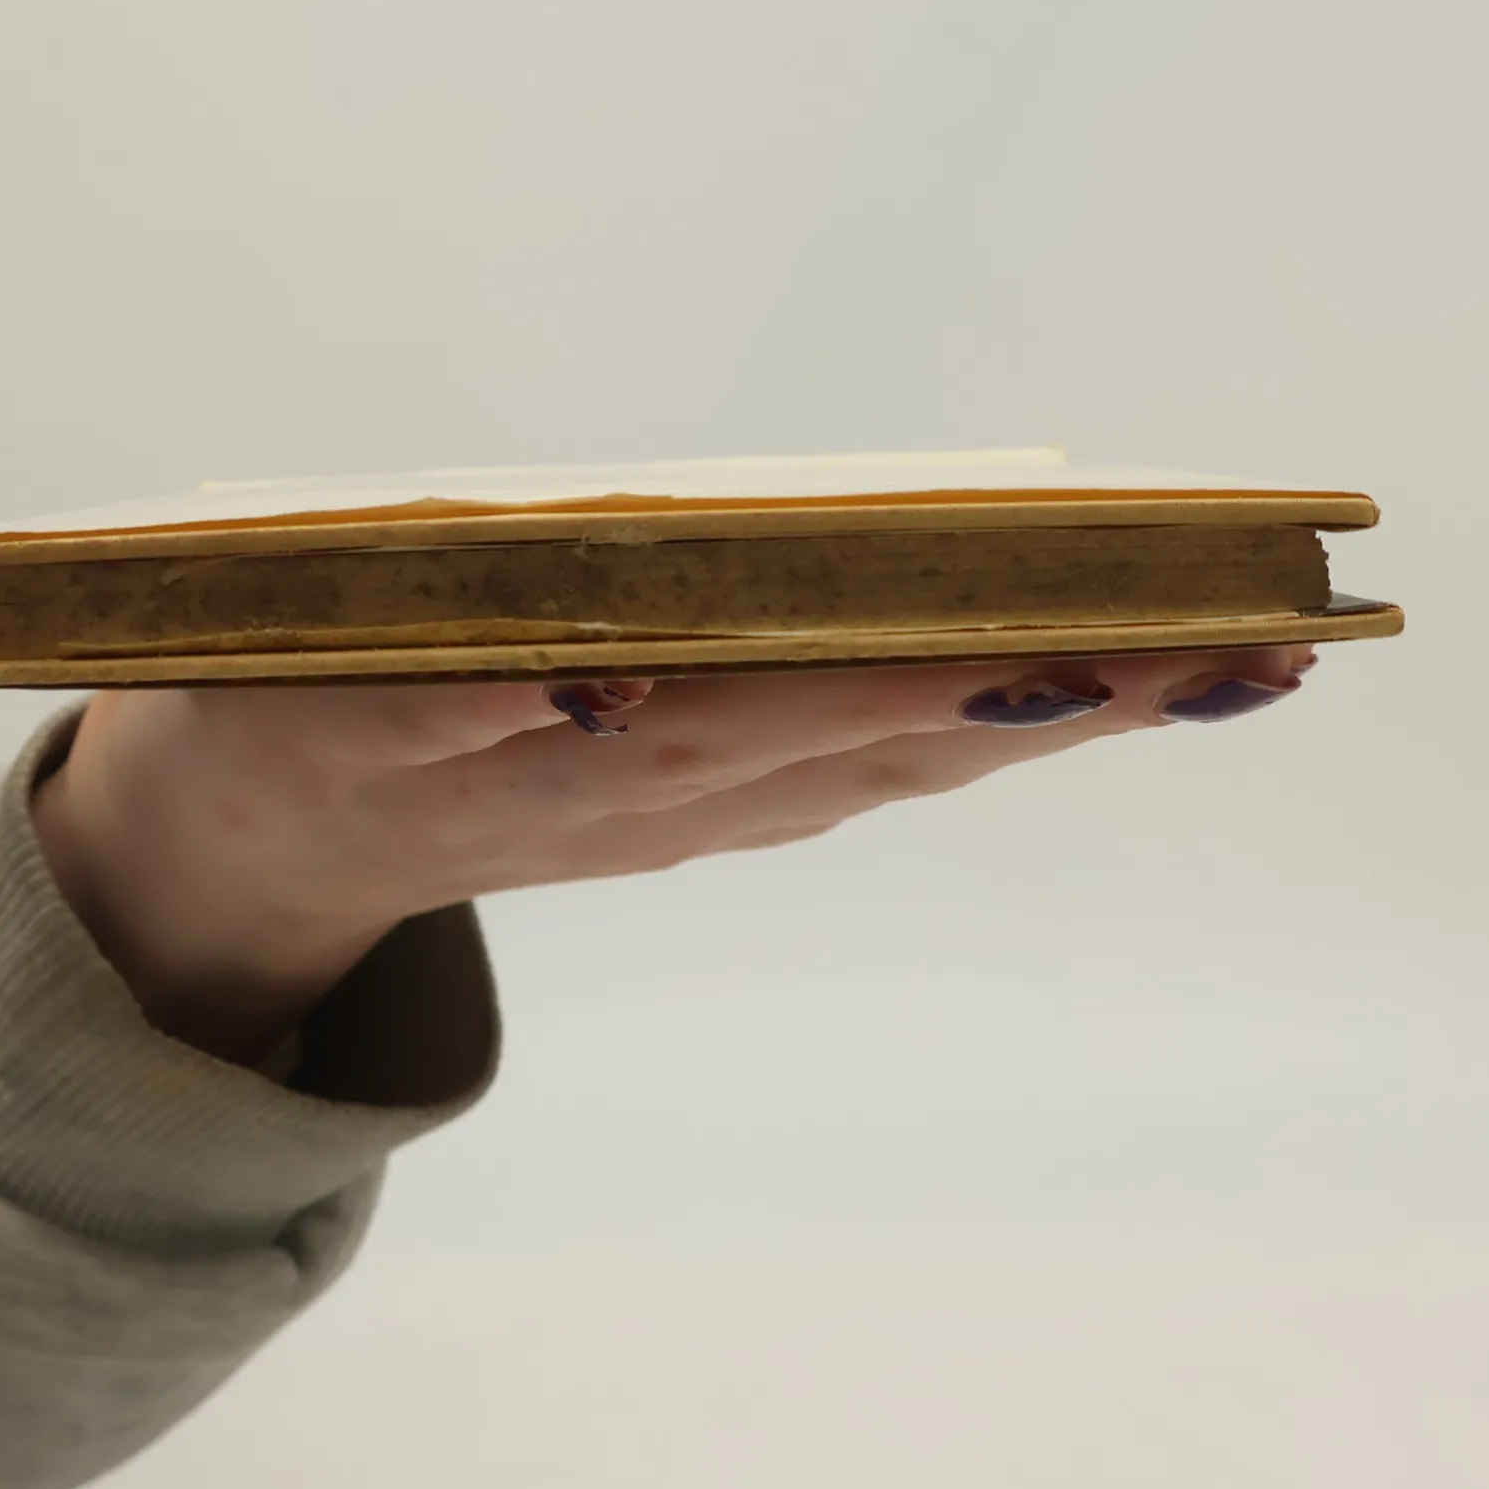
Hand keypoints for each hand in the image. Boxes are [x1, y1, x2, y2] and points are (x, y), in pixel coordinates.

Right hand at [32, 646, 1315, 1064]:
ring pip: (894, 759)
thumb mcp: (311, 703)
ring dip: (1056, 717)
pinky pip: (857, 772)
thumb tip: (604, 666)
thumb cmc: (281, 718)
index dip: (914, 683)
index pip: (768, 709)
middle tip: (1234, 639)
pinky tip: (1079, 694)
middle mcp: (654, 794)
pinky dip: (977, 732)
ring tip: (1221, 660)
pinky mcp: (688, 805)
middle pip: (881, 733)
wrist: (253, 848)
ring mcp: (684, 810)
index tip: (1058, 643)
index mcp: (554, 754)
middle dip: (1055, 688)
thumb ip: (454, 695)